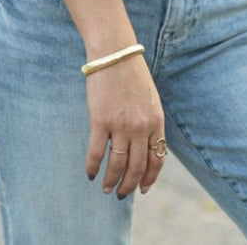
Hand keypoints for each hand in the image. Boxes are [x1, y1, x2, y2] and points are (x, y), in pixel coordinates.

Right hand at [84, 54, 166, 196]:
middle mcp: (141, 127)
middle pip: (136, 167)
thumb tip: (144, 148)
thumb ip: (150, 123)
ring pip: (117, 165)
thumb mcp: (150, 99)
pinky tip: (90, 173)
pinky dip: (92, 167)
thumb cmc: (132, 74)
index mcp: (156, 121)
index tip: (142, 189)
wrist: (115, 53)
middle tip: (121, 194)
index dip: (149, 179)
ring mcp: (120, 125)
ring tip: (106, 188)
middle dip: (129, 186)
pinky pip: (96, 154)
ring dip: (111, 181)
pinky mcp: (100, 121)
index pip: (156, 160)